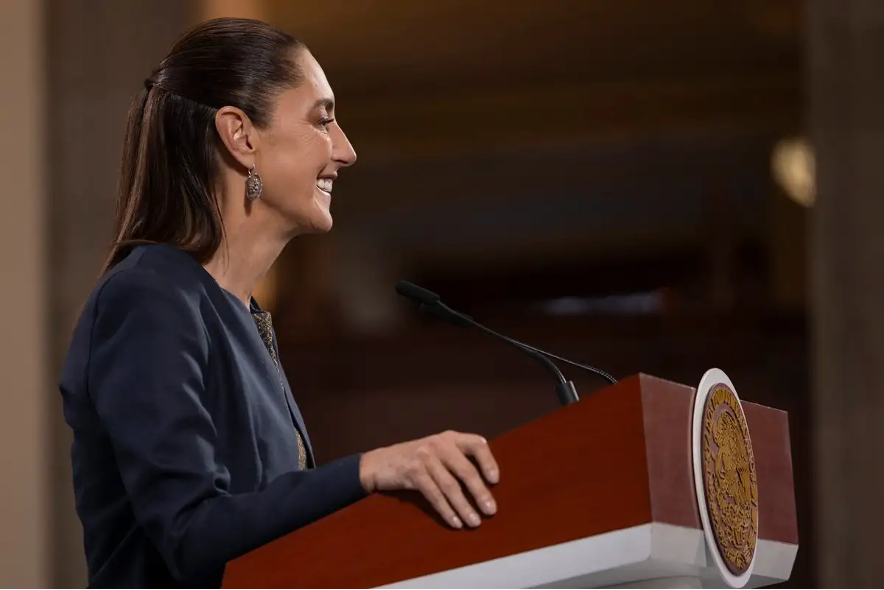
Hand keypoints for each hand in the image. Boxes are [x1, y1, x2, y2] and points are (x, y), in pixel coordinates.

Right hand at [358, 430, 499, 528]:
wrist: (379, 463)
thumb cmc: (414, 459)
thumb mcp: (436, 451)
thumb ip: (457, 458)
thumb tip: (486, 483)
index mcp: (449, 438)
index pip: (476, 444)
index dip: (488, 461)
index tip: (495, 480)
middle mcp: (439, 444)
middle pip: (466, 470)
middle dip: (480, 492)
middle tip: (491, 511)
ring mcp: (425, 457)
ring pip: (450, 486)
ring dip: (464, 507)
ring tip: (475, 522)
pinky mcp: (413, 472)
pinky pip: (434, 495)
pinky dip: (446, 510)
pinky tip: (455, 522)